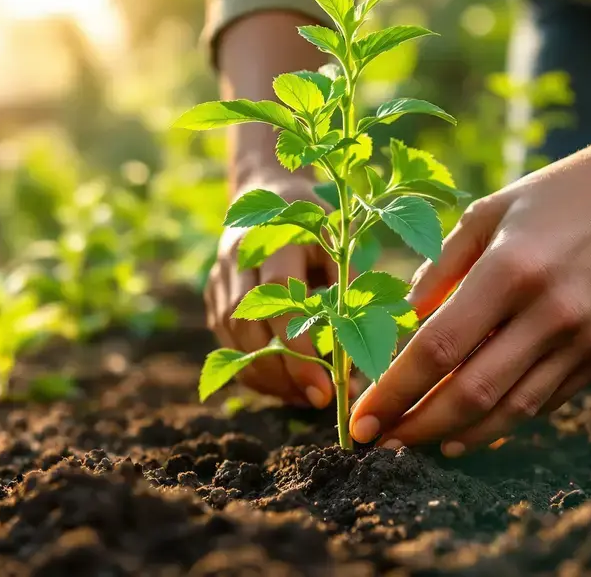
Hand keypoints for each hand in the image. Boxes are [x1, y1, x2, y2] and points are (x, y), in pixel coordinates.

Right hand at [205, 174, 340, 407]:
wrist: (266, 191)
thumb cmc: (317, 219)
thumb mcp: (341, 241)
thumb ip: (353, 286)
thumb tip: (378, 346)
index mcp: (273, 235)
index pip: (278, 296)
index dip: (299, 345)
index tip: (326, 385)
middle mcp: (237, 256)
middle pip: (248, 324)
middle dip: (283, 370)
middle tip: (319, 399)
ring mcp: (218, 277)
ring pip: (233, 339)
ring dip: (269, 375)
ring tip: (307, 397)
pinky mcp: (212, 295)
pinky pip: (227, 343)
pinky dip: (254, 370)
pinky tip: (286, 385)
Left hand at [348, 145, 590, 454]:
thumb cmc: (558, 193)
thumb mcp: (489, 212)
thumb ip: (441, 266)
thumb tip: (406, 321)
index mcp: (510, 269)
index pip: (438, 349)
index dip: (394, 391)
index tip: (359, 418)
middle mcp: (551, 312)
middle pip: (471, 393)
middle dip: (415, 427)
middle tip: (376, 442)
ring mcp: (586, 339)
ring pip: (510, 411)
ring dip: (456, 435)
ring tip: (415, 442)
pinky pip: (546, 401)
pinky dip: (502, 419)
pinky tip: (468, 425)